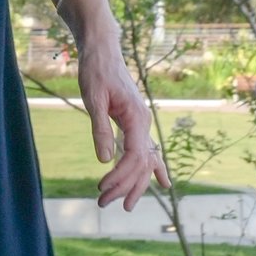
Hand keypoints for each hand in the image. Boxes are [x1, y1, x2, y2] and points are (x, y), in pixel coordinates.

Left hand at [77, 14, 164, 213]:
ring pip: (144, 160)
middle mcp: (144, 123)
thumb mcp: (93, 98)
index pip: (134, 156)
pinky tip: (162, 184)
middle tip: (104, 204)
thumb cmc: (96, 70)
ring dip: (135, 183)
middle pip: (141, 163)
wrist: (103, 50)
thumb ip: (100, 128)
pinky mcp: (135, 123)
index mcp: (136, 117)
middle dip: (125, 186)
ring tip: (124, 205)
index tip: (103, 188)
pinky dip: (152, 169)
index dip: (121, 176)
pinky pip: (146, 151)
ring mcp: (142, 123)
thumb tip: (105, 160)